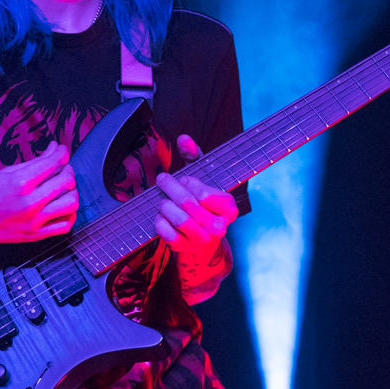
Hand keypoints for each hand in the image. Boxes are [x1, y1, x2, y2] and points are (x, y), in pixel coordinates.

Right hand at [0, 141, 78, 245]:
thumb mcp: (6, 172)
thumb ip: (34, 162)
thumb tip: (55, 150)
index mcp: (20, 182)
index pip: (54, 163)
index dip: (62, 152)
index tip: (61, 150)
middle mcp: (29, 202)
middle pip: (66, 181)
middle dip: (67, 169)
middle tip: (60, 167)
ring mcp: (33, 221)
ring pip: (71, 202)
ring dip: (71, 191)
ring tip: (62, 187)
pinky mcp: (35, 236)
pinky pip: (65, 225)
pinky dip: (69, 214)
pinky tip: (61, 206)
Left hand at [154, 134, 237, 262]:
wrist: (200, 245)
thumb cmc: (201, 205)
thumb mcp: (203, 179)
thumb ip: (195, 157)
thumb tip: (183, 138)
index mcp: (229, 209)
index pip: (205, 193)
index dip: (189, 183)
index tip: (183, 178)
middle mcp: (219, 227)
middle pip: (189, 203)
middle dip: (171, 188)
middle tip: (162, 179)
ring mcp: (203, 240)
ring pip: (179, 219)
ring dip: (165, 205)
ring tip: (162, 200)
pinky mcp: (185, 249)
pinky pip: (168, 234)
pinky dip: (160, 222)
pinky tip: (160, 216)